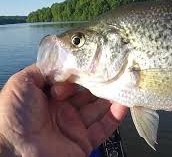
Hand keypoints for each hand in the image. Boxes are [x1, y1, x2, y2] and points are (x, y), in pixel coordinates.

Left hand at [0, 64, 127, 156]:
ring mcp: (73, 127)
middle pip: (87, 95)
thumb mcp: (22, 83)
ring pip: (98, 109)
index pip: (71, 82)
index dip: (81, 74)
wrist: (16, 153)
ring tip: (122, 84)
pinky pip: (103, 128)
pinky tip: (122, 104)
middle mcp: (61, 111)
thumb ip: (43, 69)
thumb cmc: (12, 117)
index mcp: (47, 98)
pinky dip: (115, 116)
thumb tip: (62, 60)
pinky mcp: (83, 142)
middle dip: (100, 84)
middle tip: (112, 73)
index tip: (93, 65)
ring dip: (111, 97)